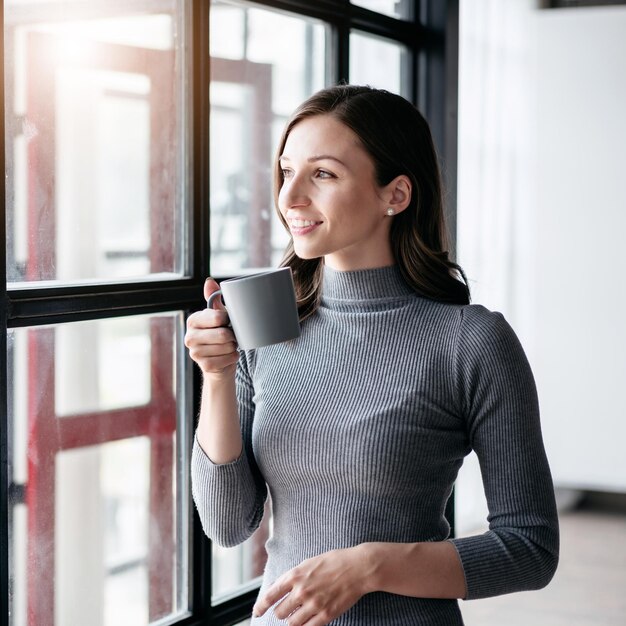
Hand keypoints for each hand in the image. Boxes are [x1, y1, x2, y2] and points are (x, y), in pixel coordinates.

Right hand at [184, 278, 238, 375]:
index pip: (217, 317)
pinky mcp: (203, 366)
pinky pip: (227, 359)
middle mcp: (189, 336)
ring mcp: (194, 352)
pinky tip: (229, 356)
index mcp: (193, 320)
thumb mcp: (219, 316)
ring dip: (233, 347)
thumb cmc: (220, 335)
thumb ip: (214, 299)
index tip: (229, 322)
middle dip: (232, 336)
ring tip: (229, 346)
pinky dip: (233, 357)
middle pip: (222, 334)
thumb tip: (208, 281)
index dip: (228, 320)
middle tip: (231, 337)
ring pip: (226, 347)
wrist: (220, 362)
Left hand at [252, 546, 371, 625]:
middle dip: (281, 612)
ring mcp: (313, 604)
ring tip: (298, 615)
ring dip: (292, 621)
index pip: (270, 595)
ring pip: (292, 623)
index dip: (260, 606)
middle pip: (280, 612)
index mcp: (295, 575)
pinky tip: (307, 622)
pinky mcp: (326, 614)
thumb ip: (293, 576)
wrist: (358, 568)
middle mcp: (301, 591)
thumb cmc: (334, 562)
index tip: (256, 613)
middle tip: (287, 609)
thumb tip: (279, 588)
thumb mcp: (309, 563)